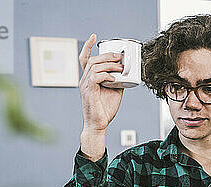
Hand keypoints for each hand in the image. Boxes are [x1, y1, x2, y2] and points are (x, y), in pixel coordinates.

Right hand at [78, 34, 124, 159]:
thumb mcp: (115, 91)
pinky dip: (106, 75)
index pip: (84, 59)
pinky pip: (96, 77)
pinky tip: (114, 79)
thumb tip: (126, 73)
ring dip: (110, 65)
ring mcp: (85, 85)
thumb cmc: (104, 110)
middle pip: (92, 60)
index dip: (88, 46)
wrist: (98, 125)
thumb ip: (118, 80)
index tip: (95, 37)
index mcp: (89, 79)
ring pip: (95, 66)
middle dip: (107, 55)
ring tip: (120, 68)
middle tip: (120, 57)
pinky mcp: (89, 91)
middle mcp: (84, 80)